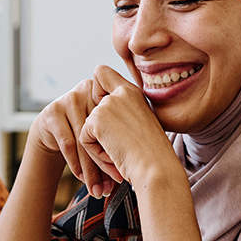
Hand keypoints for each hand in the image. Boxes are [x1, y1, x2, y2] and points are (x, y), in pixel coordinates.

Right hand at [26, 78, 121, 197]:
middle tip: (113, 186)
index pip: (116, 123)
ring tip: (97, 189)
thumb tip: (135, 171)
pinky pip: (67, 142)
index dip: (120, 149)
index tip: (124, 174)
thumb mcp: (104, 129)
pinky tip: (81, 178)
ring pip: (84, 140)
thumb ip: (118, 139)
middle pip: (99, 132)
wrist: (53, 129)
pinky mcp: (52, 112)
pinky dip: (76, 163)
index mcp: (107, 92)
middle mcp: (88, 91)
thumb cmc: (86, 132)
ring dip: (91, 169)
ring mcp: (68, 99)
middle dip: (106, 163)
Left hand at [79, 66, 179, 188]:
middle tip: (120, 146)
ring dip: (99, 145)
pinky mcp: (97, 119)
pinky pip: (84, 139)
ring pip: (87, 126)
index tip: (109, 115)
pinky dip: (96, 153)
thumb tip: (96, 116)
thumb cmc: (152, 155)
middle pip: (90, 105)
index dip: (96, 91)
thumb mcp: (140, 125)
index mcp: (133, 92)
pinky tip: (115, 156)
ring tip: (121, 154)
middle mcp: (121, 91)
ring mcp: (108, 104)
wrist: (157, 168)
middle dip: (98, 131)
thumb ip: (121, 113)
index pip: (101, 72)